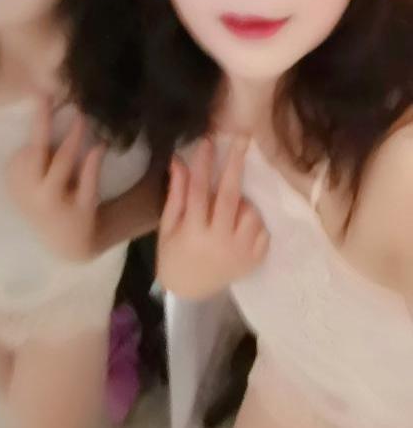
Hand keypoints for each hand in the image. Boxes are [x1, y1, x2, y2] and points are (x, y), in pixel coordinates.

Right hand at [8, 98, 106, 261]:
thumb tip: (45, 105)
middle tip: (51, 94)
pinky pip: (86, 185)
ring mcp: (55, 203)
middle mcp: (31, 191)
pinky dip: (92, 165)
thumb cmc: (49, 198)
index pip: (25, 145)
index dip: (37, 116)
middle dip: (42, 121)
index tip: (41, 91)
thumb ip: (37, 151)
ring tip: (83, 118)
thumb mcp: (34, 178)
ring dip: (72, 139)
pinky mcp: (80, 212)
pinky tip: (99, 147)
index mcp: (17, 180)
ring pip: (61, 164)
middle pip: (36, 149)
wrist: (68, 243)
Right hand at [157, 136, 268, 299]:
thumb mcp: (169, 225)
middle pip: (230, 195)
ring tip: (228, 210)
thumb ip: (176, 193)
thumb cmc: (174, 254)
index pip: (198, 190)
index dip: (203, 164)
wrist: (190, 292)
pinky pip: (262, 229)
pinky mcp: (255, 259)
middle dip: (235, 164)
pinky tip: (237, 225)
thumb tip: (179, 159)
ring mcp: (240, 252)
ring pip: (250, 212)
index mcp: (193, 232)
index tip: (208, 141)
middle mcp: (219, 241)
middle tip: (242, 139)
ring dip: (242, 202)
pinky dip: (253, 220)